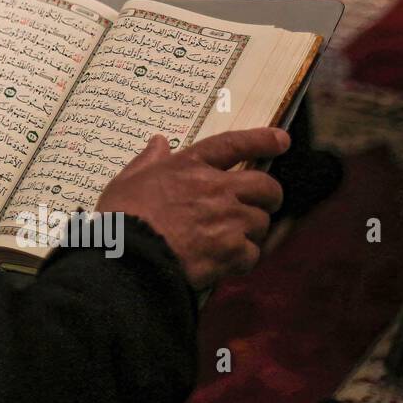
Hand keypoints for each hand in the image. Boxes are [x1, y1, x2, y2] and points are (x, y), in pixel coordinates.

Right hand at [96, 128, 288, 289]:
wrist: (127, 258)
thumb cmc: (120, 218)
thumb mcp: (127, 181)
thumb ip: (147, 161)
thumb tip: (158, 142)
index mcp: (189, 167)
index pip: (233, 145)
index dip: (261, 140)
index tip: (281, 139)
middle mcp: (215, 188)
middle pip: (265, 186)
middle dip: (269, 195)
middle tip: (260, 204)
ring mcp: (227, 219)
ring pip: (261, 222)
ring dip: (250, 231)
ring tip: (228, 241)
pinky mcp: (232, 251)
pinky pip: (252, 254)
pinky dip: (241, 259)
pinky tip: (222, 263)